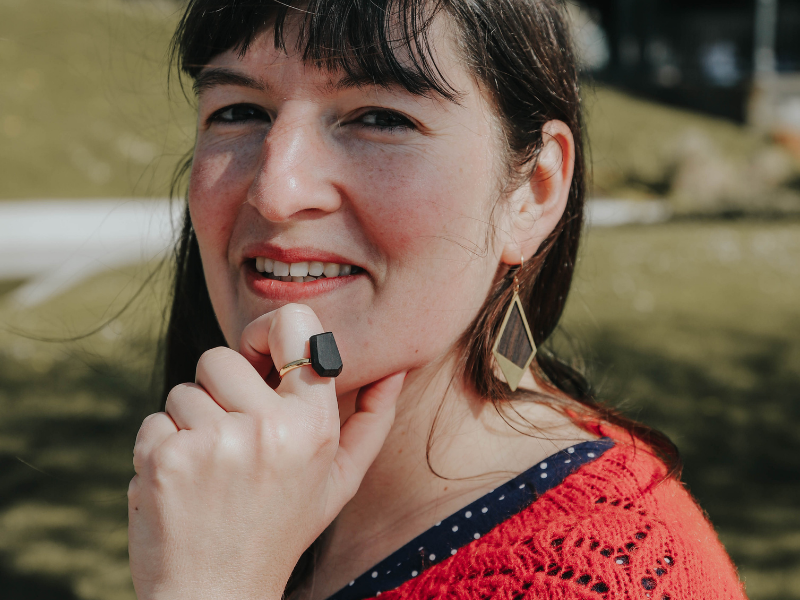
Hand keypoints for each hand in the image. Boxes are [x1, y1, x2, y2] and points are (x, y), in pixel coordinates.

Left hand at [128, 303, 405, 599]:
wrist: (216, 593)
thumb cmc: (280, 528)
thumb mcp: (340, 479)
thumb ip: (373, 420)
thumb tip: (395, 370)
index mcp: (314, 426)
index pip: (295, 325)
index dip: (266, 332)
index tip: (257, 354)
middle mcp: (268, 429)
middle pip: (221, 356)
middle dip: (219, 388)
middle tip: (232, 433)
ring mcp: (214, 443)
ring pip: (183, 390)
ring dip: (191, 422)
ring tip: (211, 468)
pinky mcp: (166, 458)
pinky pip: (155, 420)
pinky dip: (163, 447)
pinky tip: (185, 483)